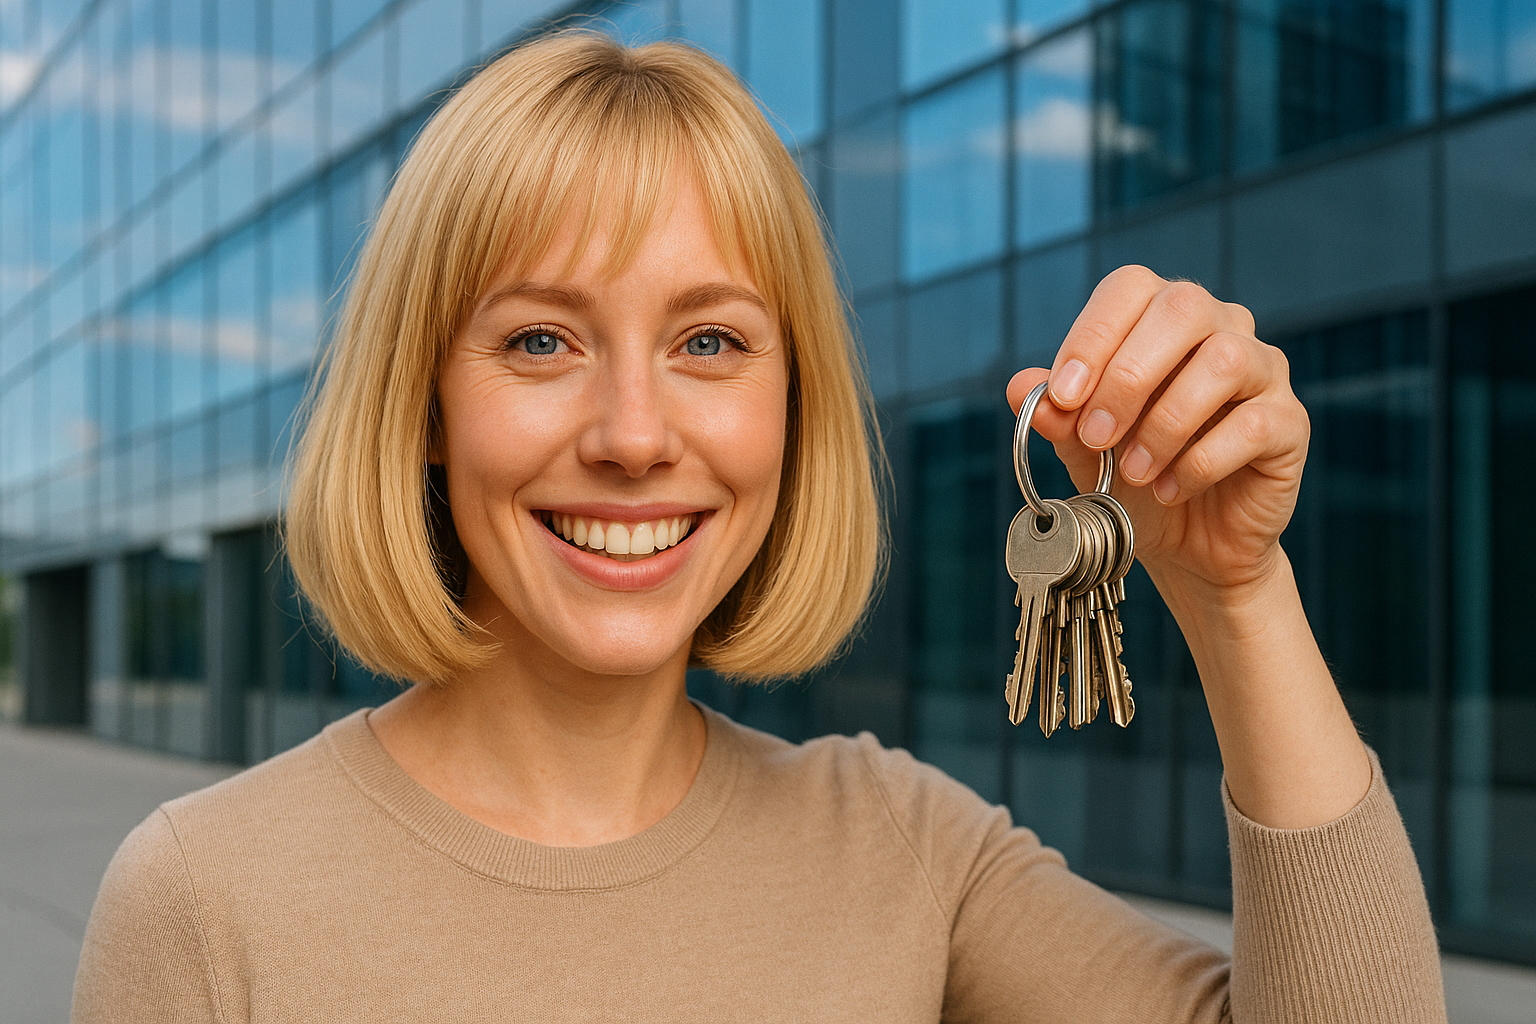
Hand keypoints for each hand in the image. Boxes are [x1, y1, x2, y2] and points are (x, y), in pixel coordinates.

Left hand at [1006, 266, 1308, 598]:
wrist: (1189, 546)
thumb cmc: (1135, 480)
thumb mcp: (1084, 450)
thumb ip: (1058, 416)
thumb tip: (1021, 386)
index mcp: (1160, 316)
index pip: (1129, 289)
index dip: (1092, 336)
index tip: (1063, 398)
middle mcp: (1220, 327)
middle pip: (1182, 308)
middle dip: (1128, 376)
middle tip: (1097, 437)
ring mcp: (1263, 369)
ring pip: (1223, 362)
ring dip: (1165, 422)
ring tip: (1135, 472)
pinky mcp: (1290, 421)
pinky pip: (1252, 424)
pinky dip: (1200, 462)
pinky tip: (1170, 490)